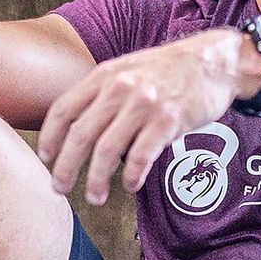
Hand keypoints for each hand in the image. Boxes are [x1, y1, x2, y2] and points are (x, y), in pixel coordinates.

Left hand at [35, 30, 253, 204]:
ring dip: (96, 180)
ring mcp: (144, 104)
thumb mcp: (127, 69)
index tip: (45, 159)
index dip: (49, 138)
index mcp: (104, 76)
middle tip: (60, 188)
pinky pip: (141, 156)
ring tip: (94, 197)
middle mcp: (120, 89)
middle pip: (80, 135)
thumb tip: (76, 128)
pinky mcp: (169, 120)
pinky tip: (130, 186)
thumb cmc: (169, 70)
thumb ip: (101, 93)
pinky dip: (132, 176)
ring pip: (106, 150)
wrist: (215, 62)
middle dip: (65, 167)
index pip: (63, 110)